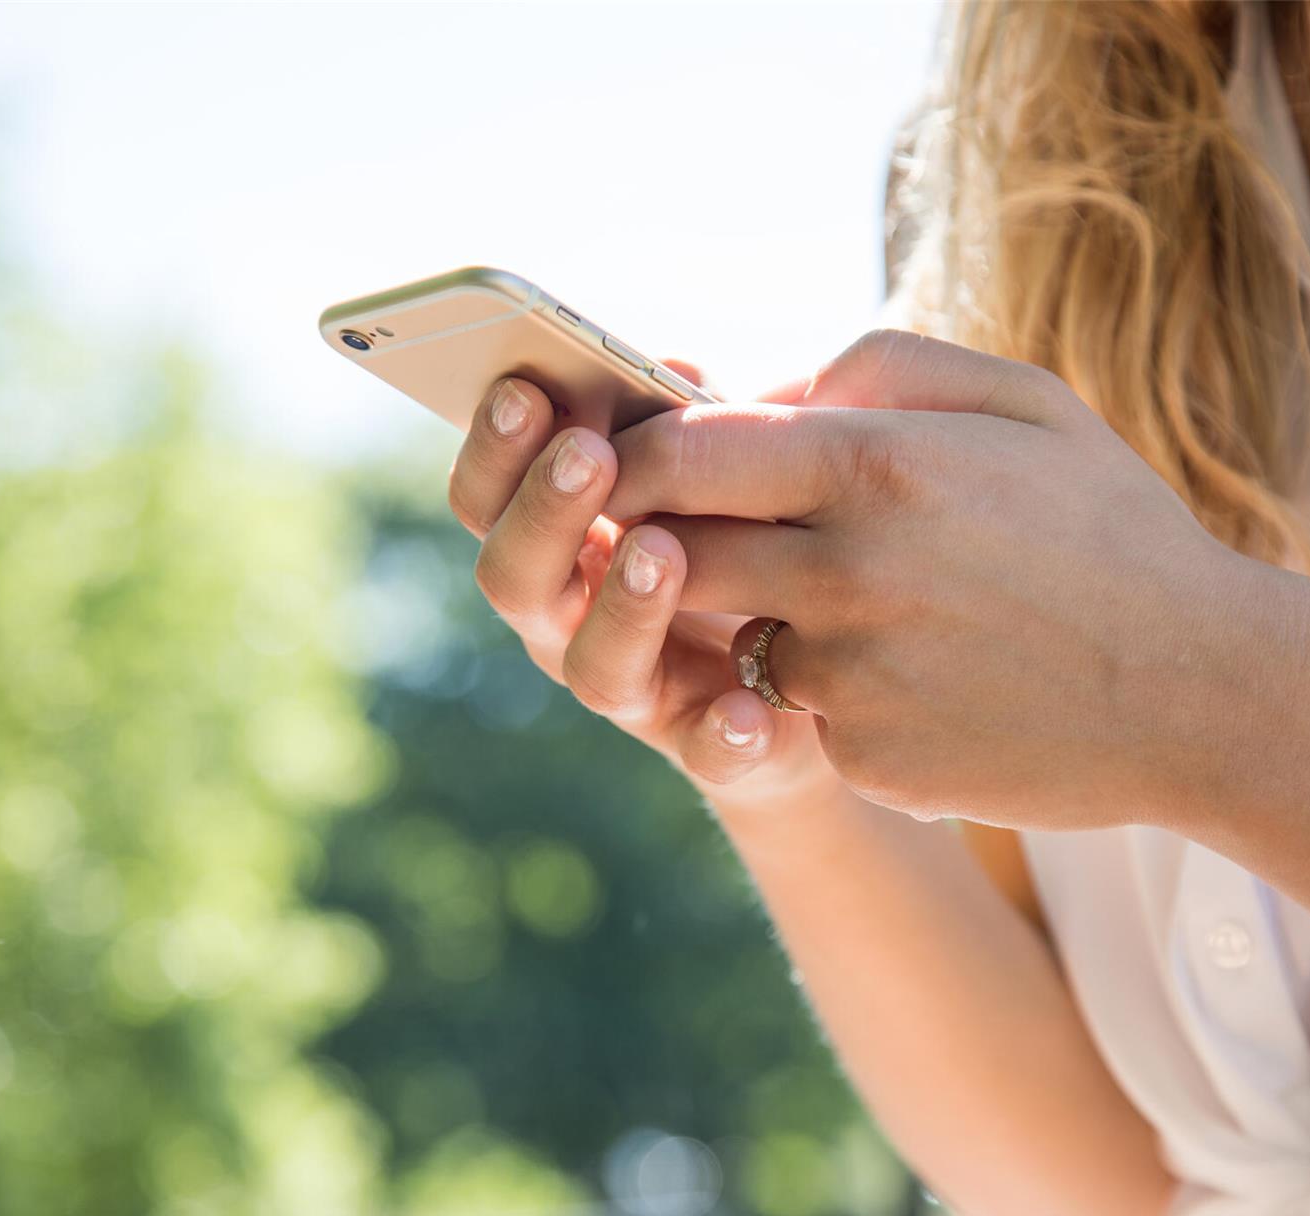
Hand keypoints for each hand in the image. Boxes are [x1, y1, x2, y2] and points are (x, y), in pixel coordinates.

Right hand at [445, 364, 837, 812]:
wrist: (821, 674)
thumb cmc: (743, 542)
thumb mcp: (715, 473)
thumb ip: (688, 424)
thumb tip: (672, 368)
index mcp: (555, 541)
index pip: (488, 497)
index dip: (493, 448)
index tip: (520, 389)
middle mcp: (570, 621)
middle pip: (514, 578)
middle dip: (545, 511)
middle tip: (588, 453)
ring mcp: (636, 691)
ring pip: (595, 666)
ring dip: (622, 606)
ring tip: (661, 551)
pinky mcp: (710, 747)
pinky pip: (706, 753)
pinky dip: (723, 733)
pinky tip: (749, 709)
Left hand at [605, 331, 1270, 829]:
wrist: (1200, 693)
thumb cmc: (1111, 530)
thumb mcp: (1021, 401)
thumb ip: (876, 367)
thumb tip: (760, 393)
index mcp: (875, 465)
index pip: (681, 453)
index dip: (636, 455)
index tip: (635, 459)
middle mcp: (845, 574)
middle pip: (674, 550)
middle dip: (669, 537)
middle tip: (702, 528)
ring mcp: (850, 678)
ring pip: (732, 634)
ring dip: (762, 615)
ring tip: (871, 604)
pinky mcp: (864, 758)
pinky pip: (801, 709)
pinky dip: (831, 691)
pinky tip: (921, 676)